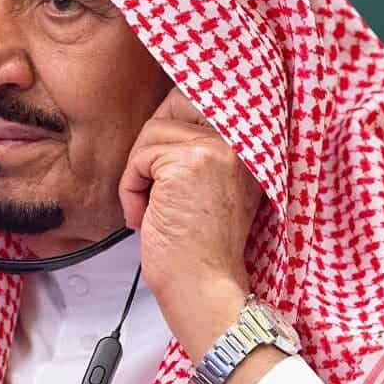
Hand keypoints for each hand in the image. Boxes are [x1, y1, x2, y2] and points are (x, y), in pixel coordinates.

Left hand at [118, 88, 270, 383]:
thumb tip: (168, 109)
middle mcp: (241, 139)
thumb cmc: (199, 247)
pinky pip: (139, 158)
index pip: (208, 94)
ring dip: (139, 175)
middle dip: (152, 145)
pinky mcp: (190, 161)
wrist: (205, 289)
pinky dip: (131, 189)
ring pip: (152, 133)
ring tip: (154, 212)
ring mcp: (218, 147)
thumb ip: (201, 147)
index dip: (177, 105)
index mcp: (252, 145)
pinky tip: (147, 218)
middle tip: (154, 189)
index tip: (167, 131)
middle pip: (175, 106)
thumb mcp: (214, 186)